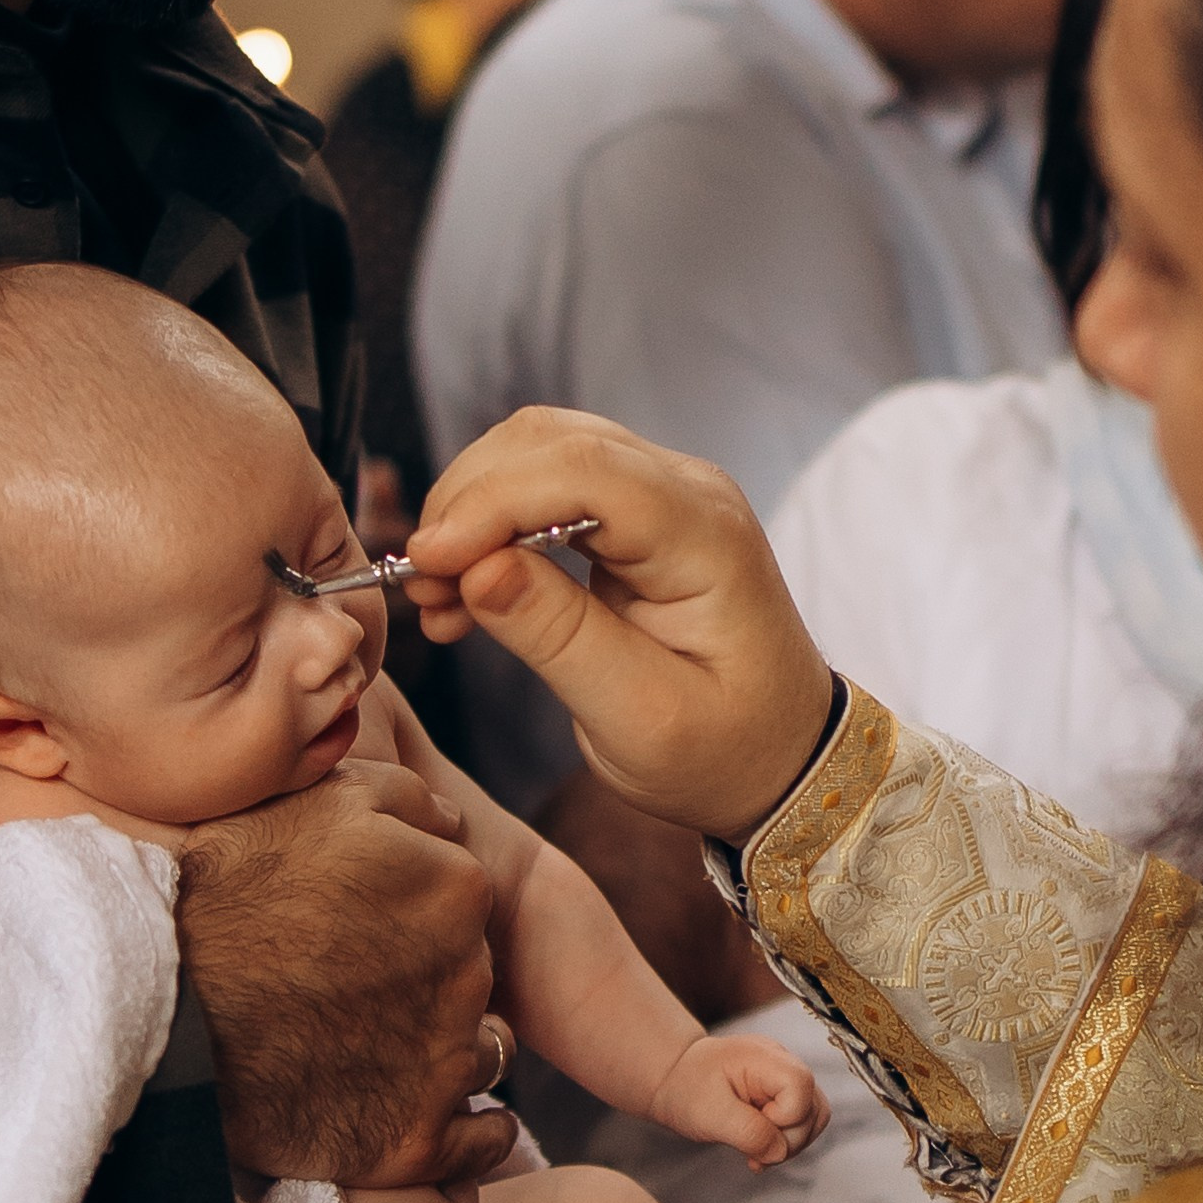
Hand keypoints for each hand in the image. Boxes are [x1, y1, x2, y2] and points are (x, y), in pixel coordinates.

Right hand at [176, 760, 520, 1188]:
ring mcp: (443, 1066)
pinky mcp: (414, 1143)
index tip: (363, 928)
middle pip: (472, 976)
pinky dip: (471, 1134)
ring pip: (481, 1053)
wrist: (155, 1003)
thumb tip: (451, 822)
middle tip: (354, 988)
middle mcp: (469, 977)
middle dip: (429, 979)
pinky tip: (433, 1114)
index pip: (463, 901)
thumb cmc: (227, 893)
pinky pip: (483, 1142)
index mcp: (456, 890)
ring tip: (373, 1049)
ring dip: (447, 1051)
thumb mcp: (314, 801)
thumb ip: (405, 797)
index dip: (412, 913)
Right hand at [406, 411, 832, 842]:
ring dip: (472, 514)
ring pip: (537, 454)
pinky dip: (492, 529)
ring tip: (439, 599)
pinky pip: (545, 487)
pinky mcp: (635, 516)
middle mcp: (687, 493)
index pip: (583, 469)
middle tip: (421, 589)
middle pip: (549, 444)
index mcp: (704, 536)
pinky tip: (466, 594)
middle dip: (467, 505)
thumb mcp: (641, 719)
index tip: (428, 562)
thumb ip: (559, 638)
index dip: (490, 503)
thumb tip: (478, 569)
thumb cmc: (726, 753)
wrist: (780, 759)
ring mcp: (663, 495)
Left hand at [649, 1033, 830, 1170]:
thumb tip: (780, 1151)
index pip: (800, 1087)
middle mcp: (782, 1062)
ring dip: (789, 1143)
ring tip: (756, 1152)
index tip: (752, 1122)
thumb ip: (749, 1132)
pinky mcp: (782, 1093)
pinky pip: (801, 1121)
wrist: (674, 1080)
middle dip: (787, 1138)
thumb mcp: (710, 1115)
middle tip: (750, 1149)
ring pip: (814, 1116)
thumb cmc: (686, 1090)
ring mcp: (784, 1077)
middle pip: (814, 1107)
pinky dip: (784, 1140)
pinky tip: (759, 1148)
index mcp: (764, 1057)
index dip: (784, 1117)